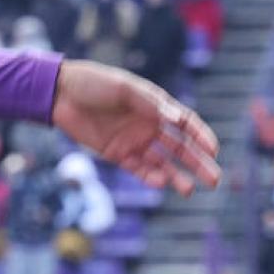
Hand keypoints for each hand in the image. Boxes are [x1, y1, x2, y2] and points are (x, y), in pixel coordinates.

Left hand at [50, 60, 220, 195]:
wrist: (59, 94)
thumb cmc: (94, 83)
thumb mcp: (125, 88)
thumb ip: (151, 104)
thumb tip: (178, 118)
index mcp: (156, 106)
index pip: (187, 124)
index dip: (202, 136)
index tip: (214, 150)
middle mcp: (149, 125)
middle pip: (180, 148)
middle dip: (198, 163)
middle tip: (214, 180)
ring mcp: (133, 141)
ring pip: (162, 162)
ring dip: (177, 176)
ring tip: (190, 190)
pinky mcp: (116, 153)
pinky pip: (138, 168)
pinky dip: (150, 176)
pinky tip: (162, 182)